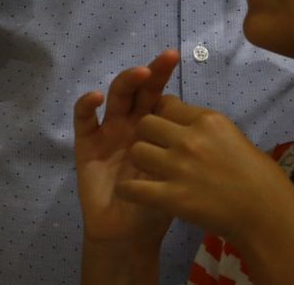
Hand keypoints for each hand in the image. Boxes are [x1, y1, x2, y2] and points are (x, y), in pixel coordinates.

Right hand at [74, 50, 179, 245]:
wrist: (129, 234)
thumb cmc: (157, 204)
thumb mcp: (178, 176)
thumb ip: (184, 150)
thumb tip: (208, 123)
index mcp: (156, 128)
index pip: (161, 96)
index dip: (166, 77)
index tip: (175, 58)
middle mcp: (133, 123)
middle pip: (141, 90)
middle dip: (153, 71)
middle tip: (167, 57)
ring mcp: (109, 131)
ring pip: (117, 98)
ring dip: (127, 81)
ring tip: (140, 73)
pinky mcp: (87, 144)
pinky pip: (84, 120)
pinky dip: (87, 105)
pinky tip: (96, 98)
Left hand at [119, 97, 293, 247]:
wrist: (264, 212)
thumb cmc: (256, 175)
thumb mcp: (231, 136)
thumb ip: (203, 127)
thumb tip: (181, 122)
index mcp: (207, 120)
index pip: (165, 104)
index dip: (162, 116)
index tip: (167, 130)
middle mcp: (190, 138)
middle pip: (145, 124)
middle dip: (147, 136)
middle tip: (156, 152)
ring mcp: (179, 167)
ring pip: (136, 152)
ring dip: (140, 162)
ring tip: (150, 173)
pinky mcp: (172, 197)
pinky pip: (133, 188)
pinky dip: (129, 191)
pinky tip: (134, 193)